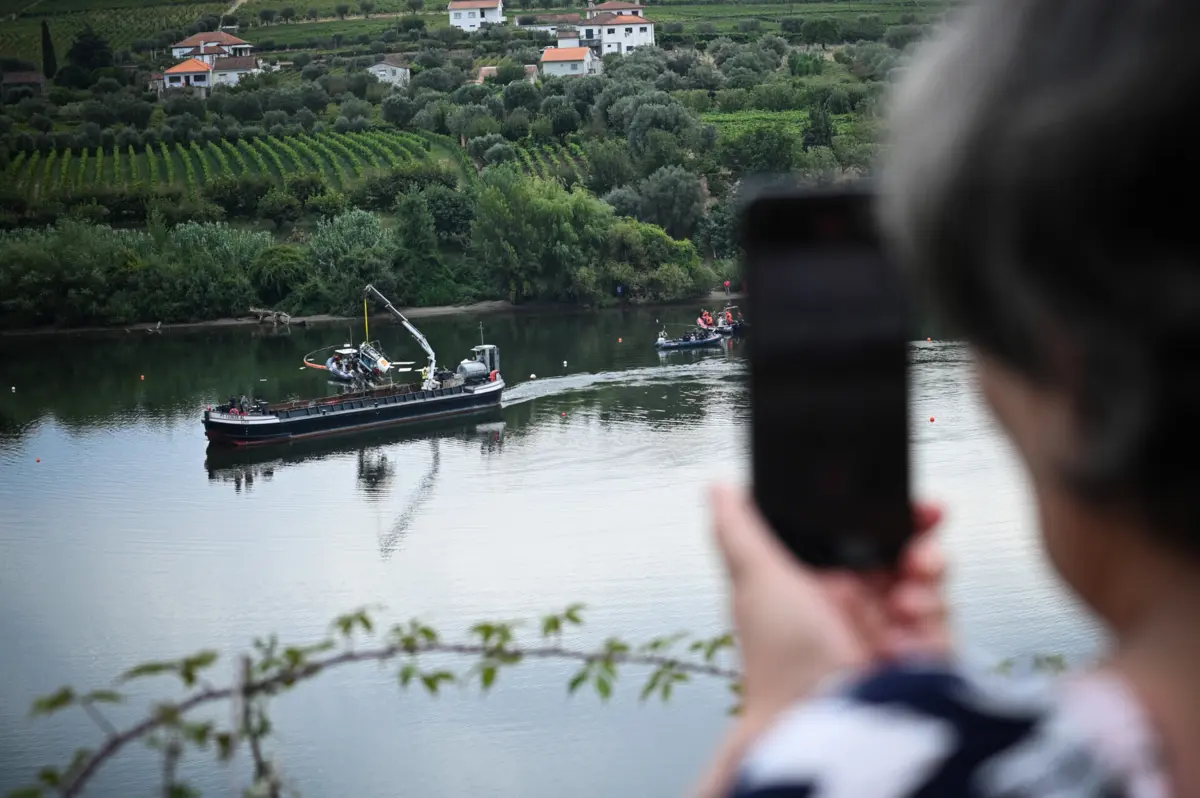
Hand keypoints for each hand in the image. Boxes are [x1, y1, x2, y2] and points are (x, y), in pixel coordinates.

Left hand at [691, 484, 948, 797]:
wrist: (816, 727)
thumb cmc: (778, 660)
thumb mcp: (755, 579)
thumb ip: (741, 529)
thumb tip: (721, 487)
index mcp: (821, 580)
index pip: (868, 533)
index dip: (895, 516)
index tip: (918, 505)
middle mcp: (856, 605)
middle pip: (908, 557)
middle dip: (923, 549)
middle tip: (919, 557)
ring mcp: (888, 635)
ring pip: (931, 591)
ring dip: (928, 591)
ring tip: (907, 605)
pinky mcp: (917, 666)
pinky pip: (944, 633)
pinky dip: (933, 632)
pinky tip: (908, 640)